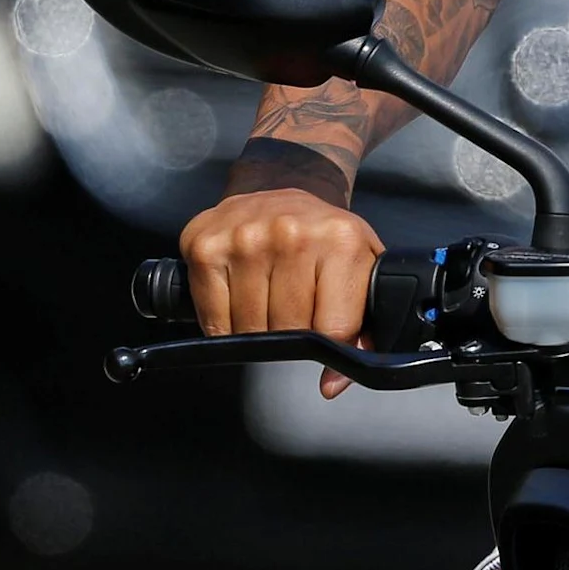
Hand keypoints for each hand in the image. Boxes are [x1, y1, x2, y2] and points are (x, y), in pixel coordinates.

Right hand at [177, 186, 381, 398]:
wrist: (281, 185)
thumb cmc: (322, 236)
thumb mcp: (360, 267)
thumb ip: (363, 329)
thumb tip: (332, 384)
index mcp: (339, 240)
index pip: (332, 329)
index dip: (329, 347)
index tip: (325, 339)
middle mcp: (290, 234)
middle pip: (288, 332)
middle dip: (291, 335)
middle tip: (293, 309)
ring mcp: (243, 238)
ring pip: (249, 330)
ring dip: (257, 330)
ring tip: (267, 300)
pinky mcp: (204, 246)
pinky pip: (213, 320)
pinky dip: (224, 325)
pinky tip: (238, 301)